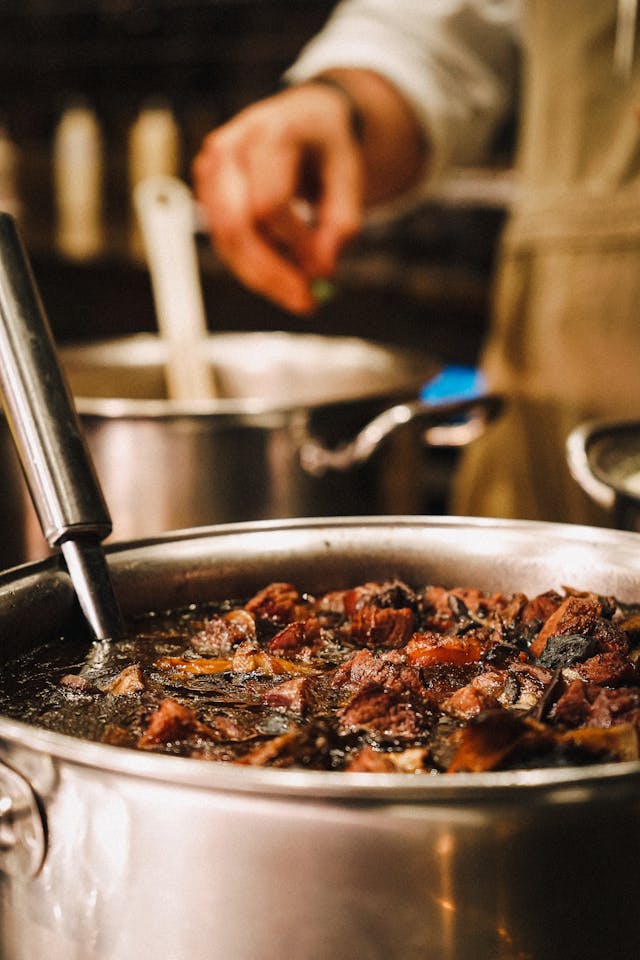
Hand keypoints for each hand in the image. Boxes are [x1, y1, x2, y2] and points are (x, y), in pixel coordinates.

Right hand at [192, 83, 363, 314]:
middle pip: (239, 227)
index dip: (296, 243)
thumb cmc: (329, 147)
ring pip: (227, 242)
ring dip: (264, 277)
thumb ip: (342, 222)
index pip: (270, 203)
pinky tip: (282, 273)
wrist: (304, 118)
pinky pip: (226, 243)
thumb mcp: (351, 176)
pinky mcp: (206, 191)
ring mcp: (210, 169)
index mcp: (271, 131)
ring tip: (300, 292)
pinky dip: (254, 267)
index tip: (325, 270)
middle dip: (273, 274)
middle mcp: (230, 147)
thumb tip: (322, 269)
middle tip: (307, 304)